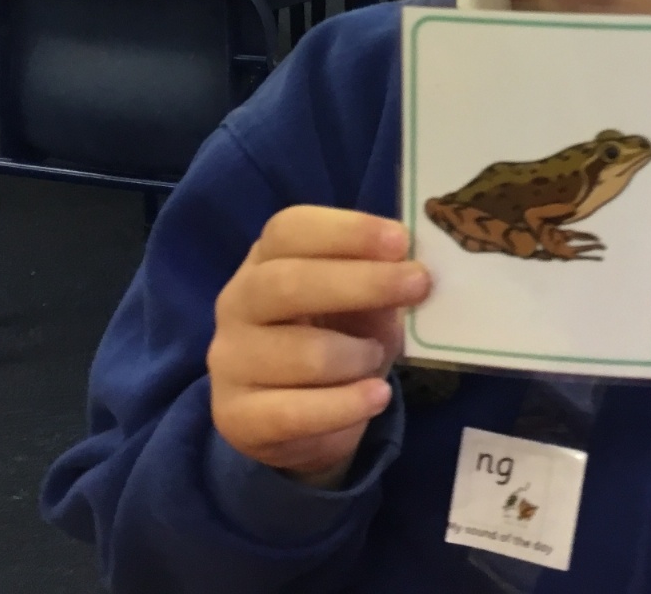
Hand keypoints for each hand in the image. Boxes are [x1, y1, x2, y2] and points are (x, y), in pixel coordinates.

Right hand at [209, 207, 430, 488]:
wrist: (302, 420)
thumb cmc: (338, 340)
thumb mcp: (362, 306)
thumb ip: (380, 285)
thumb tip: (417, 271)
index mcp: (266, 259)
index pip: (290, 230)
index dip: (347, 231)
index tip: (401, 241)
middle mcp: (238, 303)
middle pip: (286, 282)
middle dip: (361, 283)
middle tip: (418, 285)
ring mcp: (231, 362)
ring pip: (300, 353)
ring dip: (356, 356)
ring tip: (377, 358)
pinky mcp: (237, 418)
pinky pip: (294, 413)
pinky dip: (345, 405)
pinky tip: (375, 398)